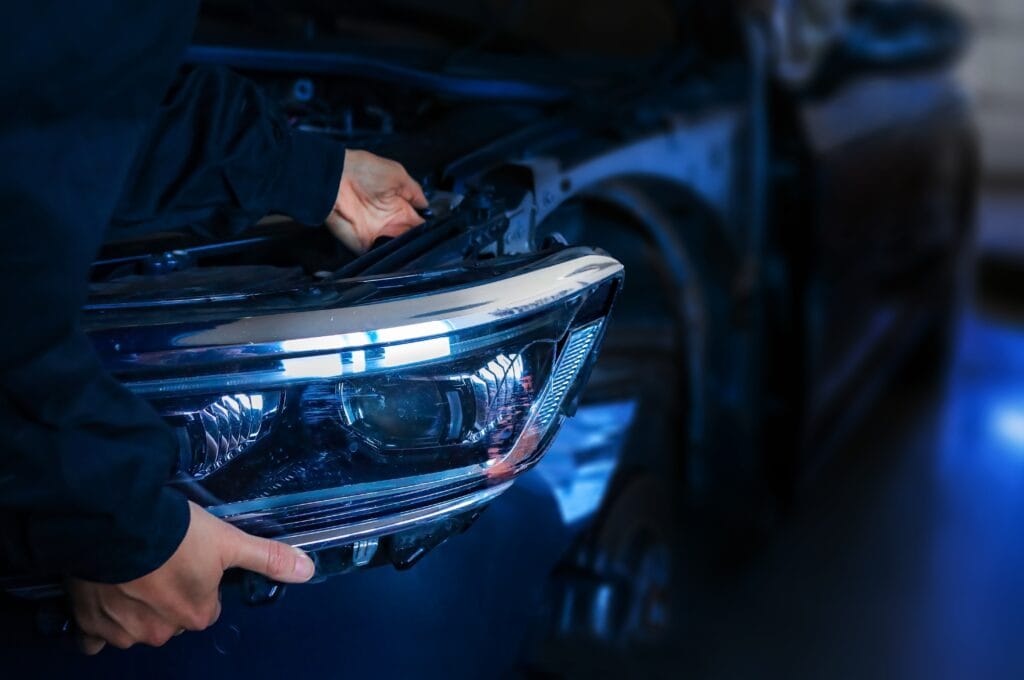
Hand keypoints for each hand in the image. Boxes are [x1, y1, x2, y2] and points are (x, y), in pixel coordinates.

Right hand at [68, 501, 314, 653]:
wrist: (117, 524)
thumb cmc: (177, 534)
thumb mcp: (229, 541)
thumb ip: (267, 557)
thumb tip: (308, 570)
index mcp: (196, 615)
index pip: (205, 607)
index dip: (199, 583)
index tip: (190, 560)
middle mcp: (161, 631)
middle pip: (171, 617)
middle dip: (167, 595)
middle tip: (160, 561)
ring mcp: (123, 631)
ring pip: (135, 625)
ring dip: (133, 605)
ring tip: (132, 569)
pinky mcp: (89, 623)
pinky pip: (95, 636)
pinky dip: (100, 621)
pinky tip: (103, 596)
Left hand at [325, 149, 428, 252]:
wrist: (335, 179)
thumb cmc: (365, 171)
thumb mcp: (397, 175)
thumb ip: (414, 192)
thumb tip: (427, 207)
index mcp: (399, 207)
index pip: (418, 224)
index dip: (428, 230)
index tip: (438, 236)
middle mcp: (390, 223)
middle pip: (410, 239)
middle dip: (420, 245)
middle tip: (431, 248)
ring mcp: (377, 235)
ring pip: (398, 250)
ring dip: (407, 254)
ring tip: (420, 255)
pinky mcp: (363, 244)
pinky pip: (379, 256)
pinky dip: (389, 260)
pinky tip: (401, 259)